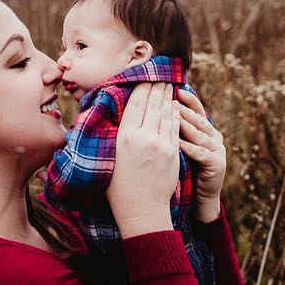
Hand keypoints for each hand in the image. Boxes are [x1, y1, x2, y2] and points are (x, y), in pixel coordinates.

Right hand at [108, 82, 179, 237]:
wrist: (141, 210)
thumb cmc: (118, 187)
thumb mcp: (109, 157)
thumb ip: (113, 136)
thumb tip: (111, 117)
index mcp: (124, 137)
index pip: (135, 103)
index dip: (141, 87)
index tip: (144, 76)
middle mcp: (143, 137)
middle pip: (152, 104)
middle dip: (157, 86)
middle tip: (160, 73)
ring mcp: (161, 144)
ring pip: (166, 113)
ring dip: (168, 97)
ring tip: (169, 84)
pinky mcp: (173, 152)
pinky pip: (175, 127)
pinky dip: (175, 114)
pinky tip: (175, 105)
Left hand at [176, 87, 226, 222]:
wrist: (200, 197)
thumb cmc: (185, 169)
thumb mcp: (179, 146)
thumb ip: (174, 130)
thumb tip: (156, 107)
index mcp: (207, 130)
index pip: (197, 110)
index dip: (187, 100)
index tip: (174, 90)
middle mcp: (215, 137)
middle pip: (198, 119)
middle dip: (184, 110)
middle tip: (170, 100)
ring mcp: (218, 150)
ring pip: (200, 134)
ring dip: (186, 125)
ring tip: (173, 116)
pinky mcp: (217, 163)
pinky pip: (200, 152)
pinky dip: (188, 147)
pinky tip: (176, 143)